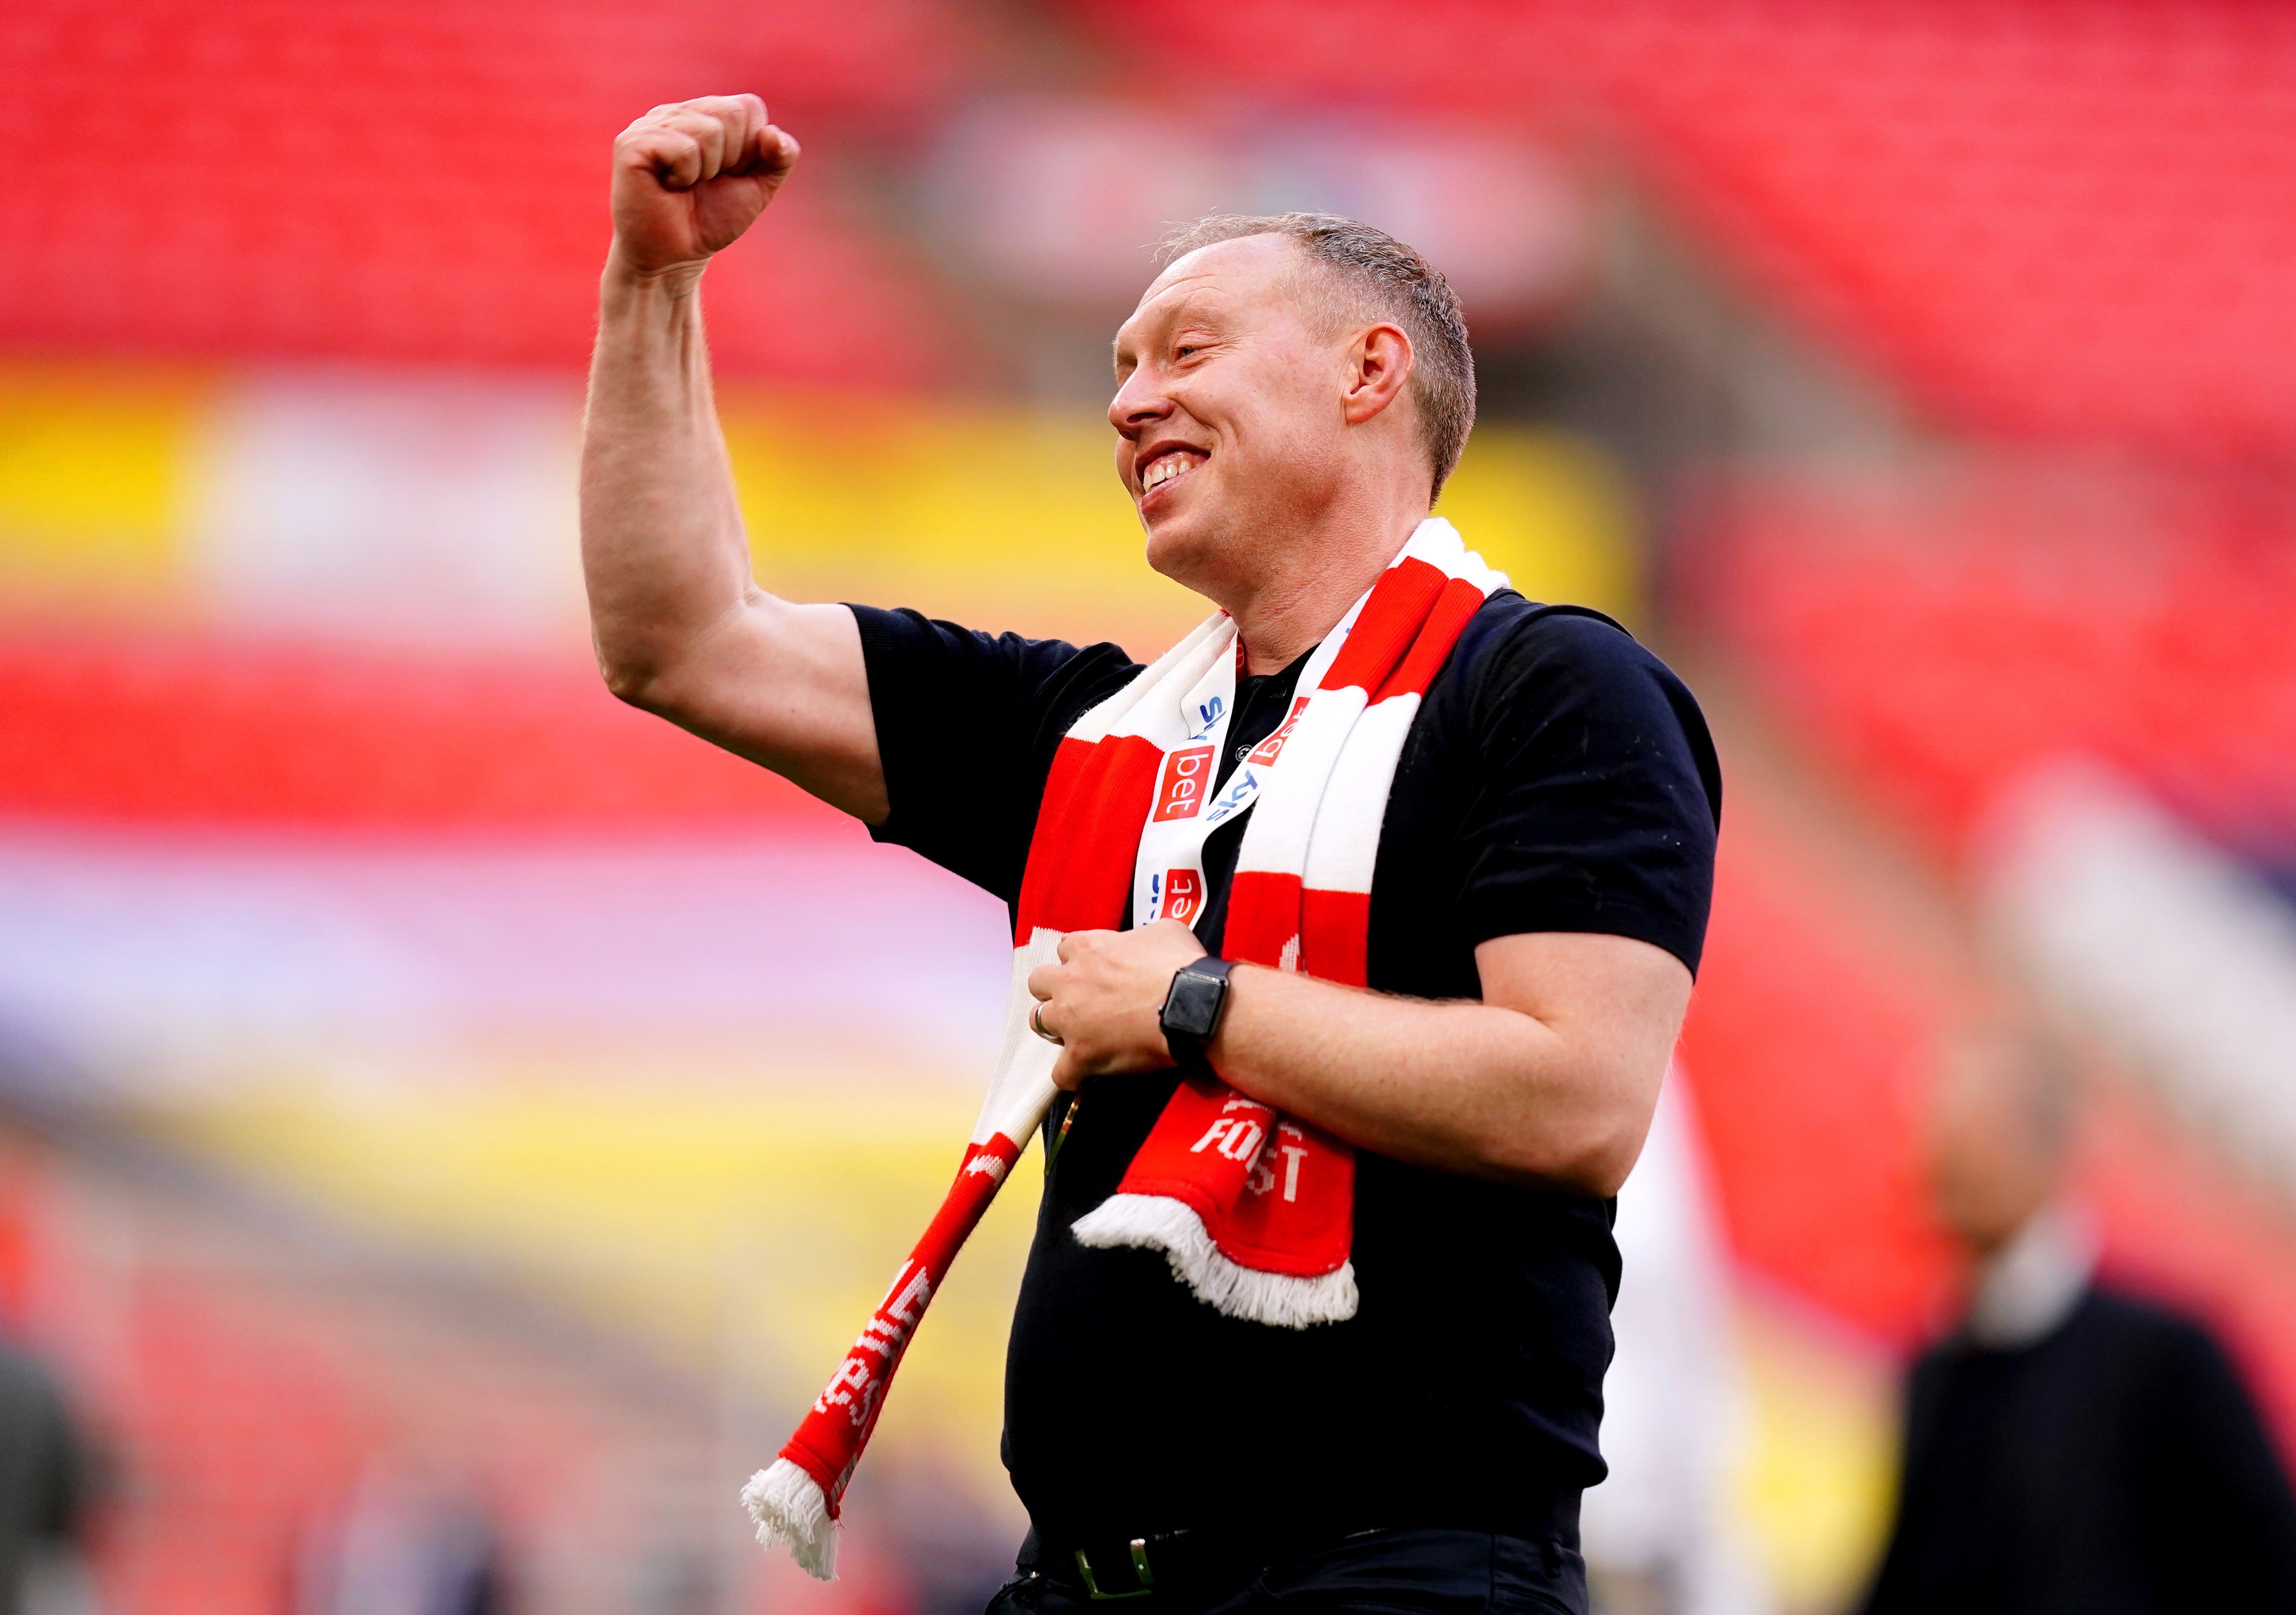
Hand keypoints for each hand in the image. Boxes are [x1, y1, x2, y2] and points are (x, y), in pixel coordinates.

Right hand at [608, 94, 798, 280]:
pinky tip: (668, 186)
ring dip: (707, 170)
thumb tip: (773, 133)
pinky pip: (682, 147)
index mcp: (705, 113)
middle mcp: (677, 112)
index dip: (749, 149)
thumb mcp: (758, 187)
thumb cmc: (712, 219)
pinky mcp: (632, 143)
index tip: (728, 174)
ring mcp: (651, 124)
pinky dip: (685, 175)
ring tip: (685, 185)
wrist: (676, 257)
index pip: (749, 107)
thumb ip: (779, 158)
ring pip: (709, 130)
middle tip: (705, 181)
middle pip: (731, 114)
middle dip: (731, 159)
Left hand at [1027, 920, 1208, 1089]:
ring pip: (1037, 1021)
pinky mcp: (1081, 1054)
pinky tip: (1083, 1076)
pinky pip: (1060, 1072)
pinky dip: (1070, 1075)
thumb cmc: (1181, 965)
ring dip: (1056, 1027)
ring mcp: (1071, 1019)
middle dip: (1054, 991)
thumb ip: (1140, 935)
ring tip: (1078, 1035)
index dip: (1079, 961)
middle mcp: (1070, 981)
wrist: (1193, 1005)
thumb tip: (1144, 943)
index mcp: (1087, 947)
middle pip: (1038, 983)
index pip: (1065, 948)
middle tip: (1079, 1001)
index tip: (1094, 971)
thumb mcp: (1164, 930)